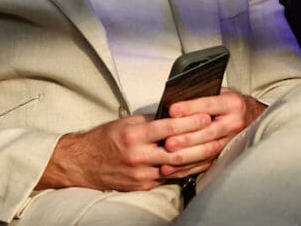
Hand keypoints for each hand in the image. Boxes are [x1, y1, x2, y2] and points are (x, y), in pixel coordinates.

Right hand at [37, 112, 213, 190]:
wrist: (82, 164)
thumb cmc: (105, 139)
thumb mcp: (126, 122)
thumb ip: (151, 120)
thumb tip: (177, 114)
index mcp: (133, 135)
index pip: (168, 127)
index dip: (190, 122)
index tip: (206, 115)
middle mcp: (137, 155)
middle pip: (176, 149)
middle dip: (200, 141)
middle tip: (218, 133)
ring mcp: (141, 174)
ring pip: (176, 166)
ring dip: (197, 157)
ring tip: (215, 147)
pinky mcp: (143, 186)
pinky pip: (169, 177)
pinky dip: (185, 169)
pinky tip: (198, 162)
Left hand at [158, 87, 267, 177]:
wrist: (248, 115)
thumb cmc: (227, 102)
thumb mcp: (218, 91)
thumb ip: (199, 96)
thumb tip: (173, 105)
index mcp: (232, 103)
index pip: (209, 105)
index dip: (190, 108)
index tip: (172, 110)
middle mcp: (234, 123)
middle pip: (209, 132)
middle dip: (187, 138)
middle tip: (168, 141)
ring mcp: (231, 141)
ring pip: (208, 150)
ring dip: (186, 154)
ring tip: (168, 155)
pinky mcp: (224, 154)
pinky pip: (205, 163)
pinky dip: (187, 167)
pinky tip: (172, 167)